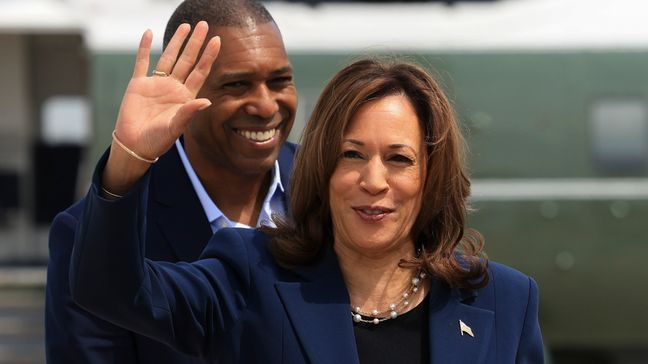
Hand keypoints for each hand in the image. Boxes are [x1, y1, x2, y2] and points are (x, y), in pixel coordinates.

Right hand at [103, 21, 220, 194]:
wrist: (135, 146)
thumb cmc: (158, 141)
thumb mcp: (176, 127)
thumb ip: (189, 112)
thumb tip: (207, 102)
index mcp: (185, 97)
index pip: (200, 71)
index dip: (208, 56)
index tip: (217, 41)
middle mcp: (173, 87)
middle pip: (187, 60)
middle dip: (196, 43)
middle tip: (204, 25)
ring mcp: (156, 84)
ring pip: (168, 57)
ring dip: (176, 42)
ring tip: (185, 26)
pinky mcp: (138, 84)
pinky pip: (142, 62)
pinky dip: (144, 48)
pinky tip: (149, 33)